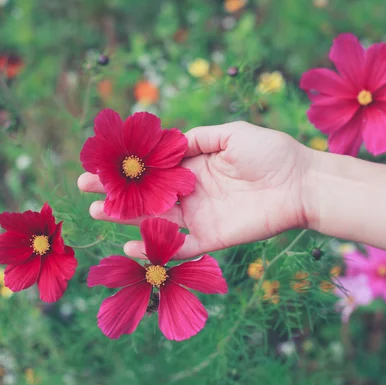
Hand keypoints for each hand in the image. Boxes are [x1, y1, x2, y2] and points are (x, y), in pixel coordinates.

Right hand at [77, 121, 314, 259]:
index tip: (100, 162)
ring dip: (125, 218)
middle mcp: (191, 192)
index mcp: (194, 166)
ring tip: (96, 212)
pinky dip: (155, 248)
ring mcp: (200, 216)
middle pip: (146, 195)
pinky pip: (179, 247)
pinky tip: (129, 245)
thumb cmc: (271, 153)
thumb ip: (198, 138)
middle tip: (84, 188)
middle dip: (116, 191)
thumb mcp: (231, 134)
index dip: (128, 166)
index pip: (153, 169)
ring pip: (155, 220)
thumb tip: (169, 140)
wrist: (301, 183)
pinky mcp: (212, 238)